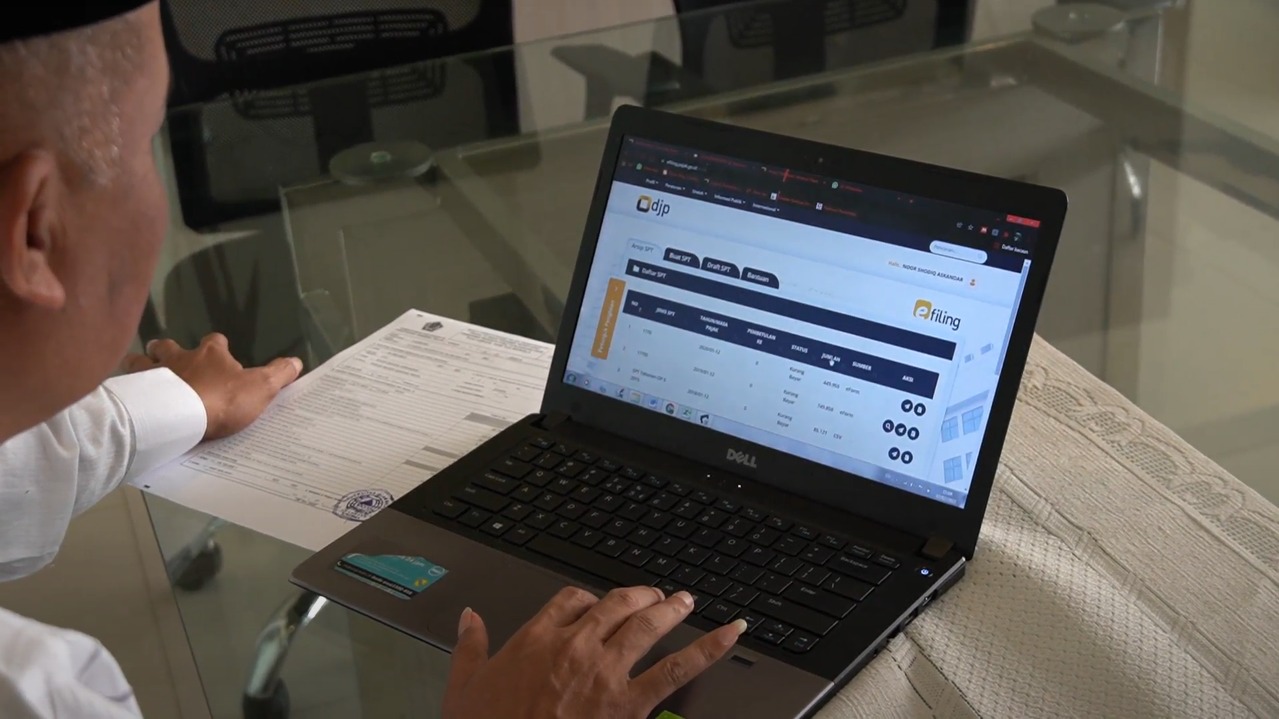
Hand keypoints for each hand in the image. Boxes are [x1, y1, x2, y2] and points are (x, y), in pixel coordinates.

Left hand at [123, 333, 302, 439]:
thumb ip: (278, 374)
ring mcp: (153, 374)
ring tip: (140, 371)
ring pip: (141, 361)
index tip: (219, 352)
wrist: (180, 418)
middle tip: (166, 357)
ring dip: (141, 364)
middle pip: (167, 346)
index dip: (217, 346)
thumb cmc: (223, 400)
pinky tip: (127, 394)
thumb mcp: (261, 388)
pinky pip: (128, 385)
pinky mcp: (136, 392)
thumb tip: (296, 361)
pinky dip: (128, 387)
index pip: (214, 341)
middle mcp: (179, 357)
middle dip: (166, 349)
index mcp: (210, 355)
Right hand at [443, 586, 745, 718]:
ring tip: (685, 602)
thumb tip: (470, 618)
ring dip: (670, 609)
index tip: (594, 605)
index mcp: (535, 640)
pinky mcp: (629, 703)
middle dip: (637, 597)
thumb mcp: (464, 688)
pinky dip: (710, 648)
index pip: (571, 599)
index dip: (588, 599)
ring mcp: (605, 672)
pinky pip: (677, 669)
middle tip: (652, 596)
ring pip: (646, 625)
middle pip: (615, 605)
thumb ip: (470, 648)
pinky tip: (732, 633)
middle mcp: (575, 647)